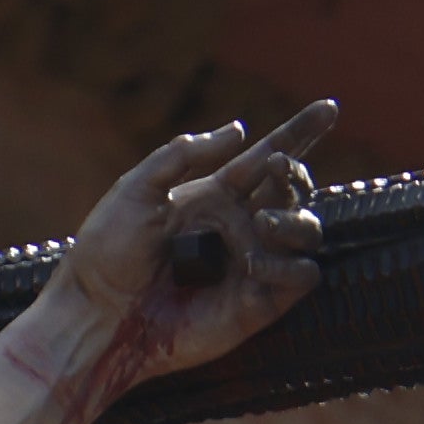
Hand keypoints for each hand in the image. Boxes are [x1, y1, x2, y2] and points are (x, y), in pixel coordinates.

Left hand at [58, 103, 333, 385]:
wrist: (95, 315)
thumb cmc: (106, 254)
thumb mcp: (136, 189)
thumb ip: (181, 155)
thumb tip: (239, 131)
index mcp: (215, 197)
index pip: (269, 159)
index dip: (300, 133)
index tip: (328, 107)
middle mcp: (239, 228)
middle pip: (295, 192)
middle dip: (296, 174)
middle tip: (279, 167)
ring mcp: (251, 266)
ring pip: (307, 231)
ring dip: (294, 219)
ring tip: (261, 222)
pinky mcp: (256, 305)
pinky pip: (300, 277)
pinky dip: (289, 264)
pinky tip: (252, 261)